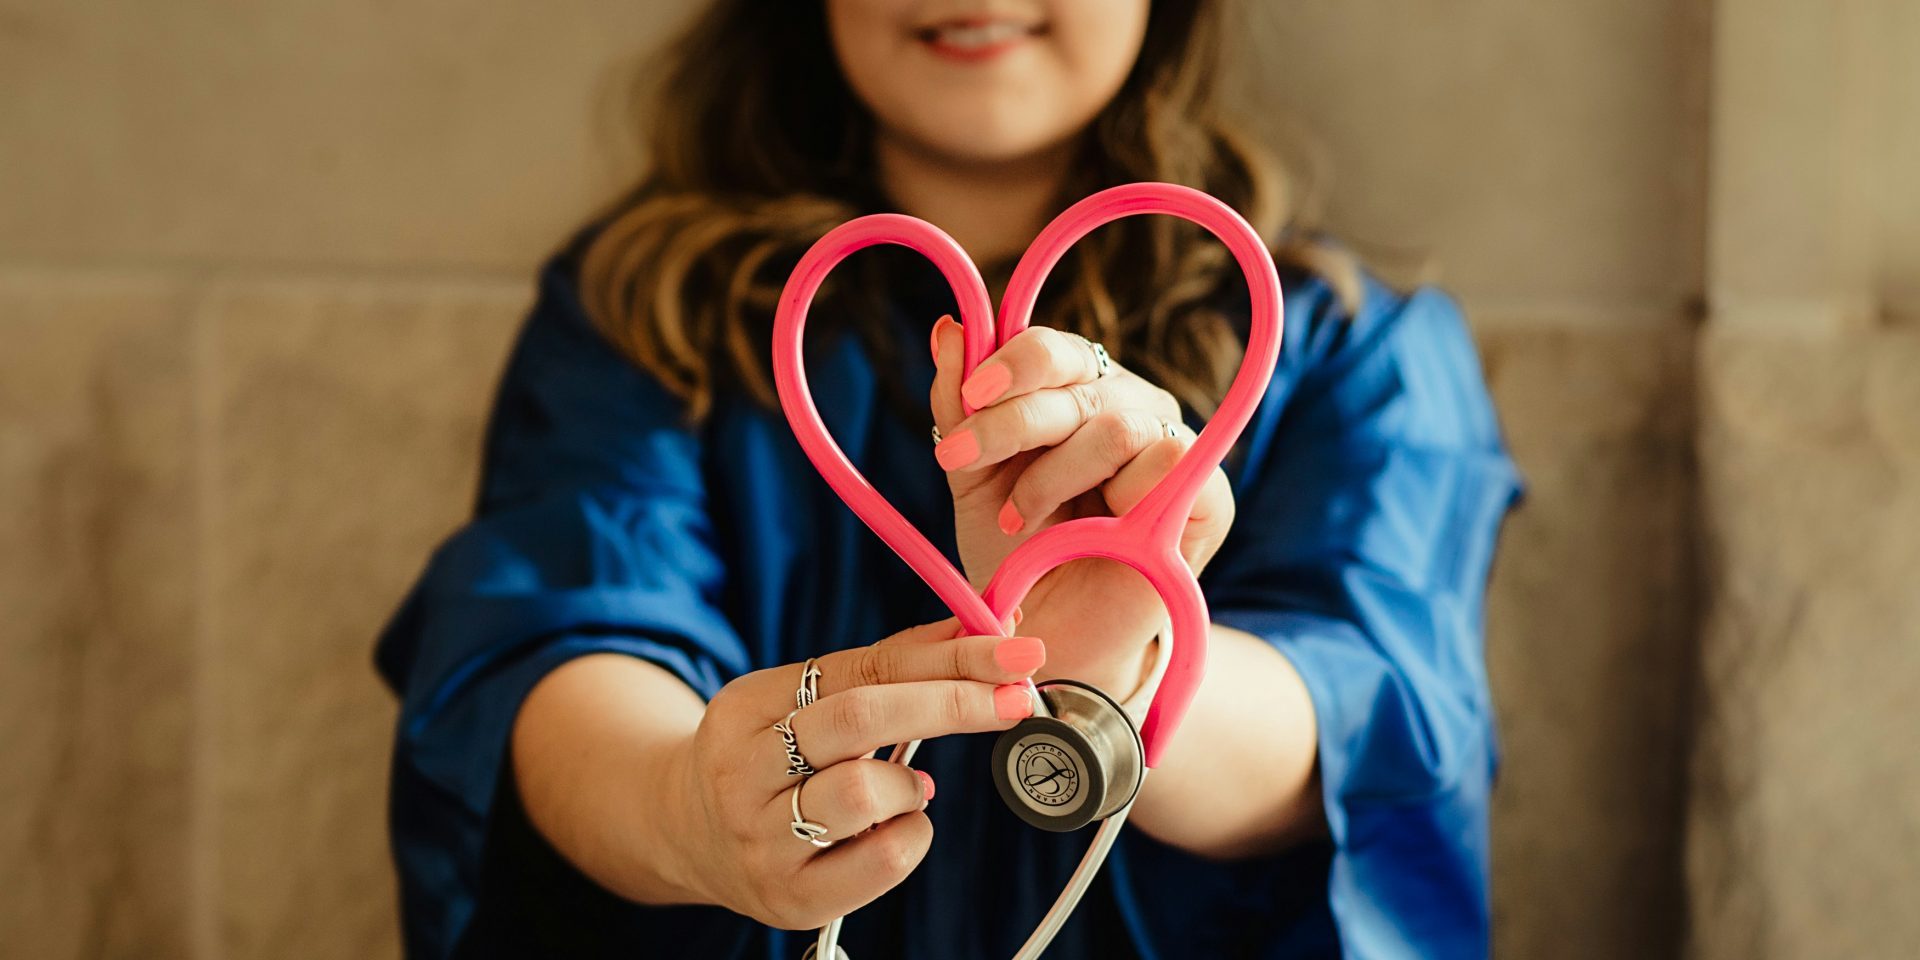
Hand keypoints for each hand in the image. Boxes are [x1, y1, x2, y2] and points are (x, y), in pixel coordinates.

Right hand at [661, 619, 1044, 928]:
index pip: (860, 668)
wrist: (688, 835)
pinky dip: (911, 835)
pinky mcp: (790, 898)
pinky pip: (880, 862)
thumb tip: (984, 628)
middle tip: (1017, 699)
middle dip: (952, 703)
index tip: (1015, 650)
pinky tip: (898, 827)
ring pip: (863, 793)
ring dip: (911, 785)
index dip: (946, 657)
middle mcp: (742, 771)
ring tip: (908, 788)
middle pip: (859, 718)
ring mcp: (761, 840)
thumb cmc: (773, 757)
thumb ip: (888, 667)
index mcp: (747, 706)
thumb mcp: (805, 700)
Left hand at [927, 317, 1236, 695]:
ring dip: (1054, 476)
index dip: (1011, 363)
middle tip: (960, 460)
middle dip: (1011, 421)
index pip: (1053, 349)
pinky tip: (1092, 533)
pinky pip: (1169, 463)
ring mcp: (1172, 445)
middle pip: (1078, 379)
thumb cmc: (1018, 553)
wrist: (1052, 635)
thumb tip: (949, 328)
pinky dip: (1117, 499)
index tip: (967, 399)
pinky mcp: (1209, 494)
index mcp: (1077, 391)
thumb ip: (959, 406)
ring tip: (1019, 519)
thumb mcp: (973, 479)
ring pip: (1117, 425)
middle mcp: (1128, 405)